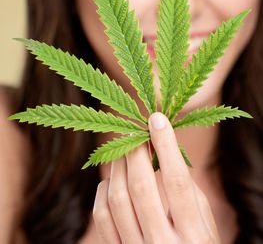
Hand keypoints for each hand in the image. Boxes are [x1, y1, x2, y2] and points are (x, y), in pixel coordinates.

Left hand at [93, 112, 219, 242]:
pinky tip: (114, 179)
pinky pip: (101, 215)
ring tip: (126, 151)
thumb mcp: (204, 221)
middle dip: (136, 151)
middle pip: (141, 186)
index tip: (157, 118)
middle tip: (137, 133)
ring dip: (118, 166)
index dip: (166, 145)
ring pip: (116, 197)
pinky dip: (105, 189)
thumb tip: (161, 153)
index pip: (176, 181)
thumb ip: (186, 190)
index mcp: (193, 235)